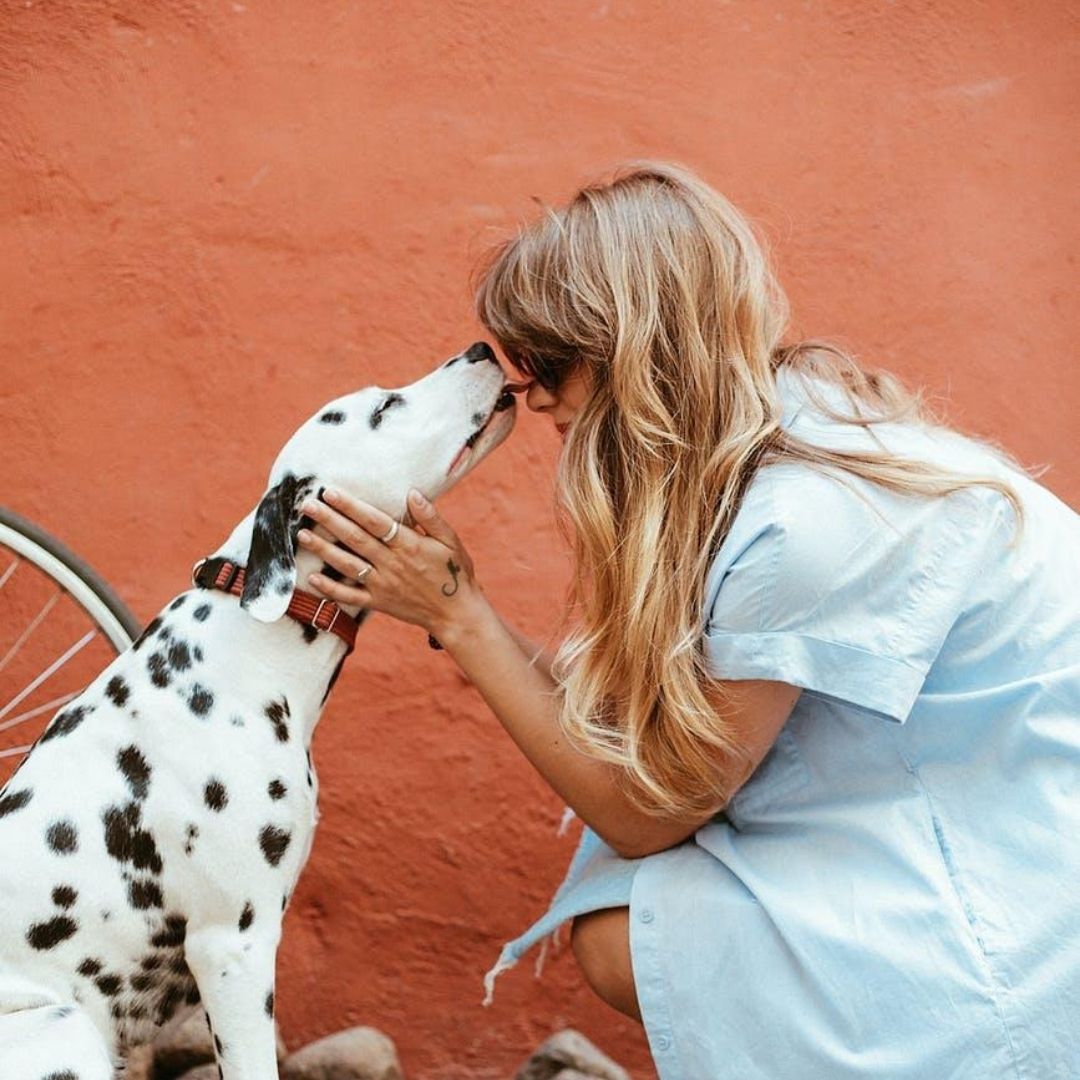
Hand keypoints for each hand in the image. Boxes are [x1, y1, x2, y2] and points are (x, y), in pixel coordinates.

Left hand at [297, 488, 482, 637]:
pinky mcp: (379, 602)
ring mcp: (383, 584)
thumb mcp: (451, 541)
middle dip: (329, 520)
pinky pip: (350, 596)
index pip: (374, 521)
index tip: (331, 492)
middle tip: (306, 505)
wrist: (457, 613)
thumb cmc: (456, 572)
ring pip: (347, 564)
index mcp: (409, 545)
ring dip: (323, 549)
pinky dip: (330, 589)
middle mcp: (392, 564)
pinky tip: (312, 578)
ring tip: (302, 534)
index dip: (351, 506)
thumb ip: (430, 518)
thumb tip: (412, 493)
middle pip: (354, 538)